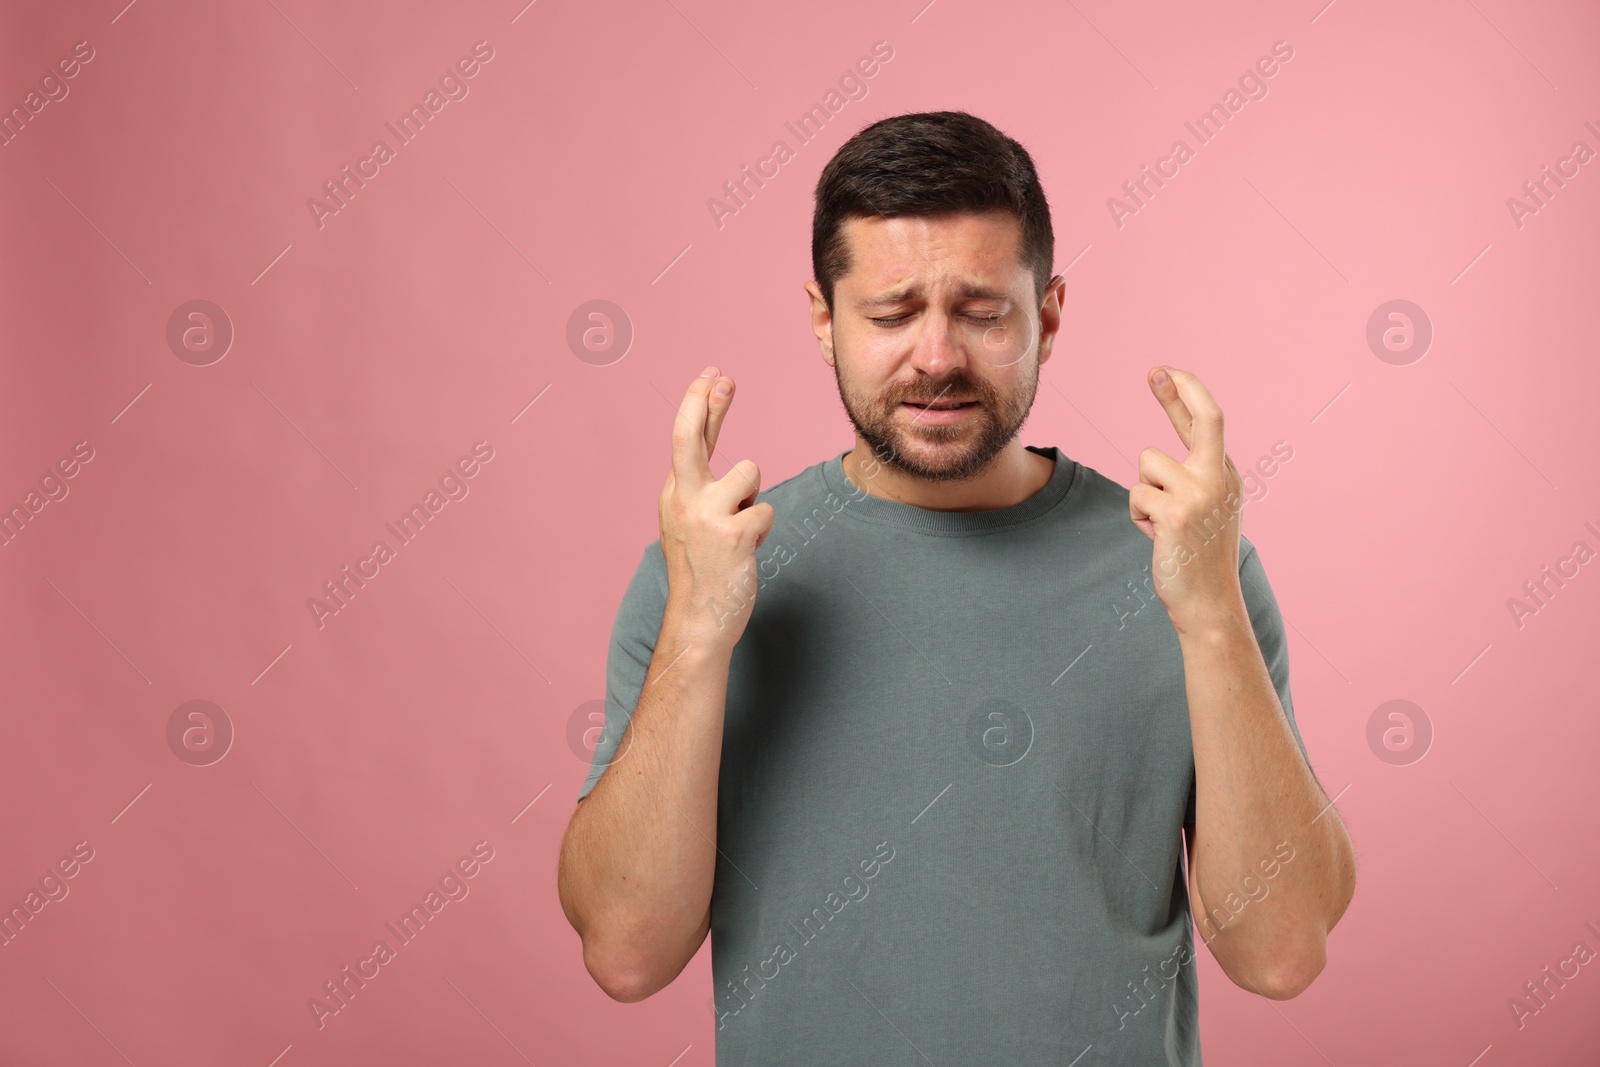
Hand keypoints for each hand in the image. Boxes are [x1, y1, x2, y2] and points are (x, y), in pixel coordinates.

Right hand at [658, 366, 774, 648]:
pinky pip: (766, 510)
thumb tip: (739, 465)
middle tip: (724, 377)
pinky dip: (763, 528)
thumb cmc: (703, 571)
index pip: (686, 439)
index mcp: (674, 494)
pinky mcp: (732, 534)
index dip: (700, 404)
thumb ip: (707, 488)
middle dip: (706, 403)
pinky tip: (747, 549)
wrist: (699, 620)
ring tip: (739, 529)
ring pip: (750, 473)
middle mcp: (683, 499)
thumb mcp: (693, 523)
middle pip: (688, 437)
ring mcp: (706, 516)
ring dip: (753, 498)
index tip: (714, 375)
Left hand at [1128, 365, 1248, 634]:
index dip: (1186, 393)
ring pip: (1147, 465)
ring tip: (1161, 523)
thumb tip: (1156, 458)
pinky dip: (1138, 516)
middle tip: (1154, 369)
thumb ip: (1189, 480)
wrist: (1209, 603)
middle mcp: (1221, 478)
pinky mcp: (1177, 513)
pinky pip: (1137, 496)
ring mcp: (1202, 494)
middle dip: (1176, 390)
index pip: (1209, 421)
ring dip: (1143, 493)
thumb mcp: (1204, 510)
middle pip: (1203, 418)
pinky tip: (1157, 537)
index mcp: (1227, 474)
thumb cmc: (1198, 557)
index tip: (1166, 371)